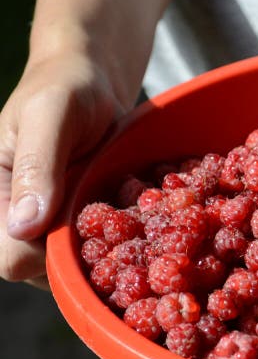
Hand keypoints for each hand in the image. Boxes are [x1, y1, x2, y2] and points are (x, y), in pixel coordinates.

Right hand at [0, 51, 121, 287]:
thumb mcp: (51, 113)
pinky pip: (100, 256)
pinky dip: (123, 248)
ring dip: (108, 257)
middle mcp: (18, 222)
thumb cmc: (66, 88)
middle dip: (85, 261)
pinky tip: (143, 226)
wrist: (93, 83)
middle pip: (46, 275)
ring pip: (76, 270)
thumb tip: (23, 226)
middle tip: (124, 228)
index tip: (87, 226)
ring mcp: (51, 228)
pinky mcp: (80, 227)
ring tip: (134, 221)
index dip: (46, 256)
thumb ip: (38, 164)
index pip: (11, 260)